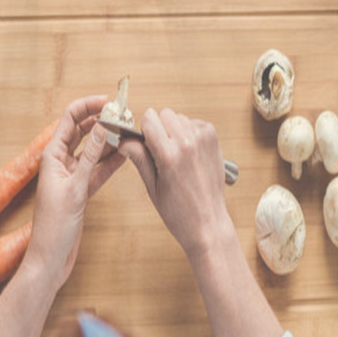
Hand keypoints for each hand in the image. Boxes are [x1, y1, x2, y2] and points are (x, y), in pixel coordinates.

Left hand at [24, 95, 125, 288]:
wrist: (51, 258)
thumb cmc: (55, 227)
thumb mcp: (76, 188)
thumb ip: (91, 157)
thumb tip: (102, 128)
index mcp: (52, 156)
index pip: (70, 119)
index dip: (89, 106)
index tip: (110, 101)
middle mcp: (61, 162)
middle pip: (82, 131)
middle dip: (102, 120)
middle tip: (124, 115)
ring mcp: (72, 175)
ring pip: (94, 149)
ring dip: (110, 140)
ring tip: (130, 131)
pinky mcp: (82, 189)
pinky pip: (99, 169)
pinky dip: (112, 161)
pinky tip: (127, 154)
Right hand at [116, 108, 231, 259]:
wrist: (208, 223)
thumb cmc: (178, 211)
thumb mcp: (152, 186)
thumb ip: (138, 158)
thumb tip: (124, 140)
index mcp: (169, 155)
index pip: (149, 118)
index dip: (144, 131)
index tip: (145, 145)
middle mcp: (188, 143)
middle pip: (165, 114)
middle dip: (159, 128)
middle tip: (161, 152)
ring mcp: (203, 140)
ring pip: (180, 117)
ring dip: (175, 130)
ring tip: (177, 155)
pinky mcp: (213, 140)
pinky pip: (195, 123)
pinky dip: (190, 133)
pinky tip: (189, 153)